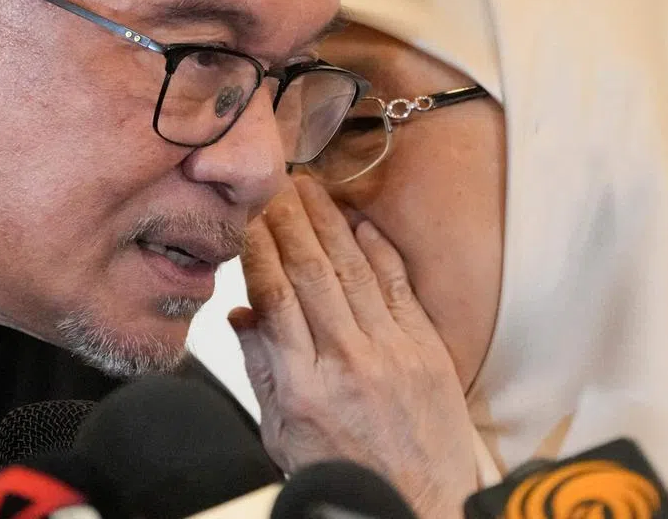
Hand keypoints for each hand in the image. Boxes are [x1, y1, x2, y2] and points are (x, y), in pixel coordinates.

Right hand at [229, 176, 477, 518]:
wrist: (420, 506)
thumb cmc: (344, 476)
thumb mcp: (282, 436)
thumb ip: (262, 372)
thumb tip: (241, 315)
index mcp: (304, 386)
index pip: (274, 297)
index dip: (258, 248)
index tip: (244, 214)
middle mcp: (348, 361)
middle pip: (311, 273)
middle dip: (288, 219)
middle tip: (272, 180)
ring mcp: (392, 352)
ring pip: (353, 270)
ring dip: (328, 222)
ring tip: (307, 187)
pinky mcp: (426, 350)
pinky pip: (398, 287)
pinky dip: (377, 251)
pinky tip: (359, 221)